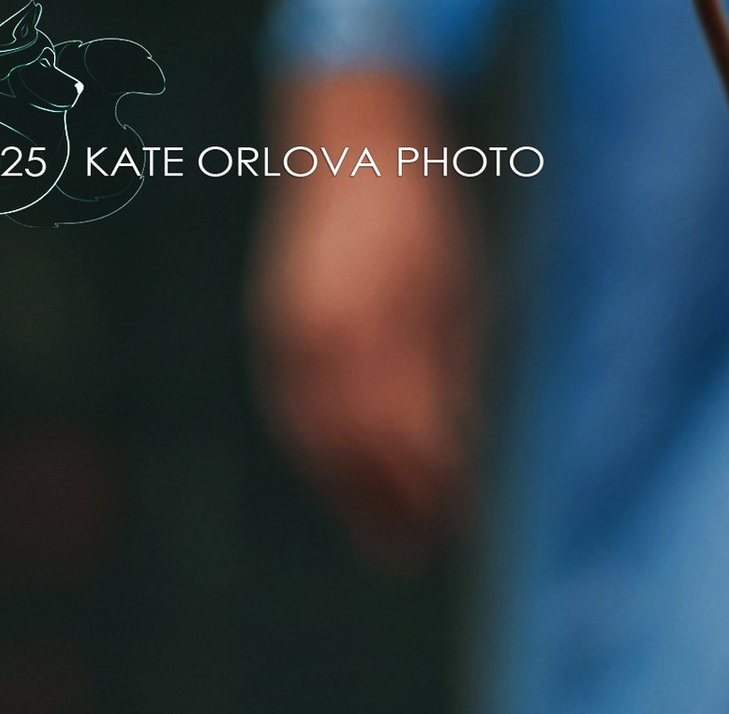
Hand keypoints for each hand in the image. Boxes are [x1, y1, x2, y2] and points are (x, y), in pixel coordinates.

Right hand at [249, 71, 478, 561]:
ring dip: (350, 497)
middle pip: (358, 448)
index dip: (430, 487)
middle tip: (421, 549)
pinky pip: (291, 412)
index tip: (454, 520)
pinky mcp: (273, 330)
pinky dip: (317, 458)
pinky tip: (342, 488)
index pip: (407, 433)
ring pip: (316, 440)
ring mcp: (292, 330)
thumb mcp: (454, 301)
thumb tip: (453, 462)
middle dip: (391, 506)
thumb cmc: (424, 227)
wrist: (353, 149)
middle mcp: (329, 330)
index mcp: (383, 322)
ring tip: (385, 541)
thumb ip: (447, 380)